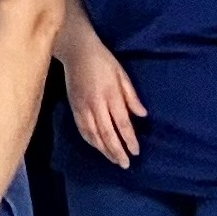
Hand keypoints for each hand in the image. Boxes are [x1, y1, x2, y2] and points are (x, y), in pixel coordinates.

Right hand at [63, 39, 143, 167]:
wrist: (76, 51)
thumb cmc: (103, 60)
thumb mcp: (122, 74)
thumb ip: (131, 95)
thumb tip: (142, 115)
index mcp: (110, 95)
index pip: (122, 123)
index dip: (129, 139)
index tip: (136, 151)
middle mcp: (96, 104)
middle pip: (107, 133)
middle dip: (117, 151)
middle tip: (125, 164)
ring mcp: (83, 108)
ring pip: (93, 135)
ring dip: (104, 150)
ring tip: (114, 160)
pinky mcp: (74, 108)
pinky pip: (83, 130)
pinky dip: (91, 141)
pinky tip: (98, 148)